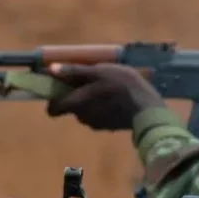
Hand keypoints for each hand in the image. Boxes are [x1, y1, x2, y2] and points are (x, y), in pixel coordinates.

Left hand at [46, 63, 164, 129]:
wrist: (148, 109)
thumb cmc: (123, 86)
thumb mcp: (99, 72)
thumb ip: (74, 72)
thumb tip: (50, 70)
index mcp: (77, 103)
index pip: (53, 108)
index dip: (54, 97)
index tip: (63, 87)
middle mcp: (83, 117)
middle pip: (71, 108)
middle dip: (78, 97)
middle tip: (92, 84)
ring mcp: (97, 124)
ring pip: (86, 112)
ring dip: (92, 102)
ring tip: (108, 90)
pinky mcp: (110, 127)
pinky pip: (100, 117)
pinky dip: (104, 109)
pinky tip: (117, 100)